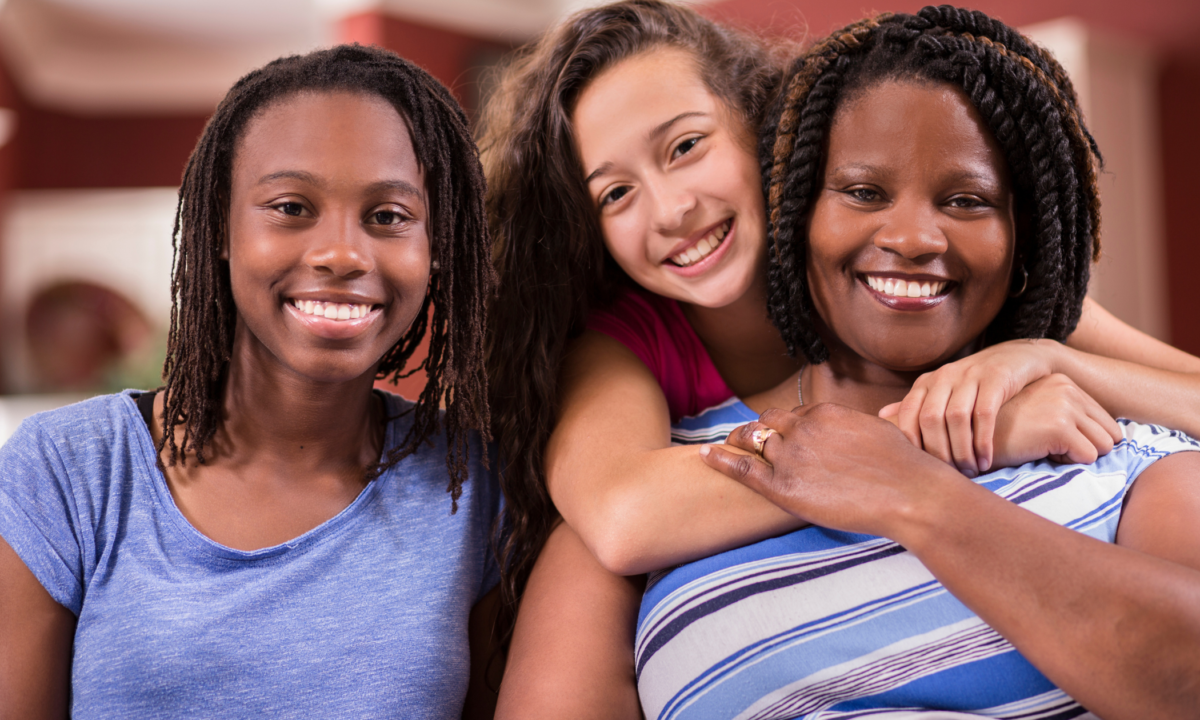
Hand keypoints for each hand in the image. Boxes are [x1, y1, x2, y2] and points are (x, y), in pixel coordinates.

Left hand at [699, 403, 962, 539]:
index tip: (778, 434)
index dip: (785, 426)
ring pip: (752, 442)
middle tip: (743, 438)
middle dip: (756, 431)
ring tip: (724, 446)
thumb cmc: (904, 468)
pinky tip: (704, 455)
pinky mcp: (783, 485)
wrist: (910, 493)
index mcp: (824, 413)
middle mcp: (802, 428)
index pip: (793, 414)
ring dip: (739, 443)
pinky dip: (720, 459)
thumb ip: (854, 428)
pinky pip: (741, 467)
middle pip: (766, 424)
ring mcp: (790, 455)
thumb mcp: (877, 431)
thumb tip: (857, 431)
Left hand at [880, 339, 1060, 475]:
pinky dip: (983, 441)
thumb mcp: (944, 390)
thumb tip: (881, 416)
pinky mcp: (996, 378)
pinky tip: (986, 460)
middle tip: (952, 474)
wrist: (1019, 357)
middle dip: (939, 452)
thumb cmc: (977, 383)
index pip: (908, 415)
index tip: (923, 468)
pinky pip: (984, 414)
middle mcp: (944, 376)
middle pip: (930, 419)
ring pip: (956, 418)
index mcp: (927, 382)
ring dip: (962, 450)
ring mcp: (970, 374)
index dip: (912, 443)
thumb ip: (917, 404)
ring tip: (971, 471)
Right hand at [990, 373, 1121, 467]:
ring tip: (1042, 447)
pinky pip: (1088, 457)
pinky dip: (1066, 464)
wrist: (971, 437)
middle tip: (1048, 445)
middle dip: (1085, 448)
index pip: (1106, 422)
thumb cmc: (1002, 431)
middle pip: (1111, 434)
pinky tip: (1038, 452)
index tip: (1051, 437)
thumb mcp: (1039, 411)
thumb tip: (1110, 437)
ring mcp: (1064, 405)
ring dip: (1076, 455)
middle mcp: (1066, 388)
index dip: (1083, 439)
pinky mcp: (1059, 426)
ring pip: (1103, 447)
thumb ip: (1067, 413)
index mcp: (1063, 382)